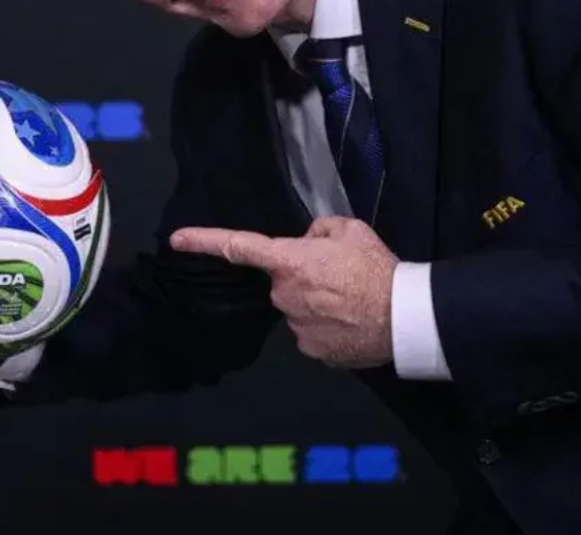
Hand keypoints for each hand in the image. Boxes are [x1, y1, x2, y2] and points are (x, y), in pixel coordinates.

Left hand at [169, 216, 398, 368]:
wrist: (403, 317)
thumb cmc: (376, 269)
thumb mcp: (351, 230)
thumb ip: (320, 230)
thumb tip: (309, 242)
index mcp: (289, 262)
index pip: (239, 247)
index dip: (204, 240)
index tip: (176, 239)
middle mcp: (284, 296)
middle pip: (283, 282)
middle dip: (302, 277)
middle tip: (339, 276)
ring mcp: (296, 327)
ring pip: (298, 308)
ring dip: (316, 303)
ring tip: (351, 300)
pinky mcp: (312, 351)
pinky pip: (312, 332)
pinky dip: (328, 326)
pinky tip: (350, 322)